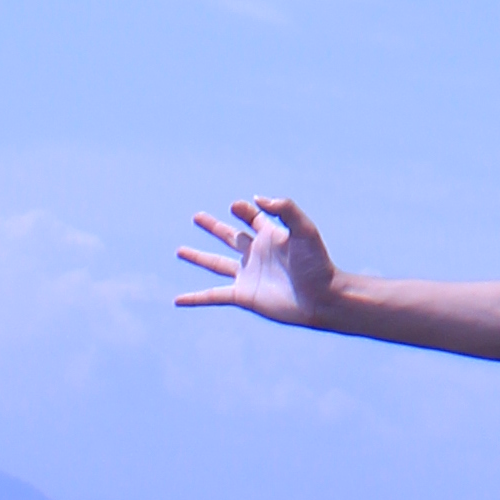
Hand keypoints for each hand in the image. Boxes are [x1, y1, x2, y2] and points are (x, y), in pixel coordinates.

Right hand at [175, 192, 342, 320]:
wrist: (321, 299)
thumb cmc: (317, 264)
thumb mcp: (304, 230)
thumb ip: (284, 209)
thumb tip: (256, 199)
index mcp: (271, 236)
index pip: (252, 216)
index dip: (244, 209)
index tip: (238, 206)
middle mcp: (257, 254)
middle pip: (230, 236)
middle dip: (213, 226)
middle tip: (197, 217)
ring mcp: (248, 275)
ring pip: (216, 263)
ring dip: (198, 257)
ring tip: (179, 250)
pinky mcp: (244, 296)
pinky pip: (213, 296)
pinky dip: (195, 298)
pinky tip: (178, 300)